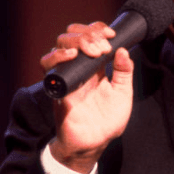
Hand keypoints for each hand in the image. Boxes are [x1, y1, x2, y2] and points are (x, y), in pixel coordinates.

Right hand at [40, 22, 133, 173]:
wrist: (94, 143)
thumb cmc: (107, 121)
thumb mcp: (123, 94)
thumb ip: (124, 72)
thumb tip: (123, 50)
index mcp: (94, 67)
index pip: (89, 36)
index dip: (98, 29)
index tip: (111, 34)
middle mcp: (79, 68)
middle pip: (73, 35)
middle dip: (89, 34)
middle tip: (104, 46)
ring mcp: (66, 76)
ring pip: (59, 45)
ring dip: (77, 41)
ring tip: (93, 51)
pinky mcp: (57, 87)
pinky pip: (49, 67)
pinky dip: (59, 56)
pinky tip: (73, 56)